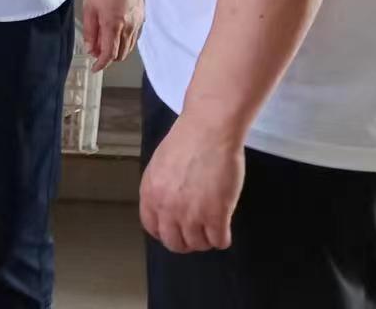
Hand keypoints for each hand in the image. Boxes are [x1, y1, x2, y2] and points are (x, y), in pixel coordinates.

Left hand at [82, 0, 143, 71]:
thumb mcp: (89, 7)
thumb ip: (90, 31)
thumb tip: (91, 48)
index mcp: (113, 25)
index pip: (109, 54)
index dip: (101, 64)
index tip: (95, 68)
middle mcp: (128, 27)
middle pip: (120, 54)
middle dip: (108, 58)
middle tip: (96, 51)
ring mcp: (137, 23)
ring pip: (128, 48)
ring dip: (117, 51)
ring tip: (104, 43)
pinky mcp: (141, 18)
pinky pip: (133, 37)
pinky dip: (125, 42)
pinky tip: (116, 34)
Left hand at [140, 113, 244, 252]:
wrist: (208, 130)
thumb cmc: (187, 141)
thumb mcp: (160, 166)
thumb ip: (160, 189)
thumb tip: (166, 207)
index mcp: (150, 193)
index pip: (152, 227)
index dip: (166, 232)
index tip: (176, 230)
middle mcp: (167, 207)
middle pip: (174, 242)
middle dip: (186, 241)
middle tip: (197, 233)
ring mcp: (192, 214)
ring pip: (198, 244)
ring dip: (206, 239)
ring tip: (212, 227)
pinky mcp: (216, 215)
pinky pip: (219, 241)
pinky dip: (223, 239)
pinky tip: (225, 228)